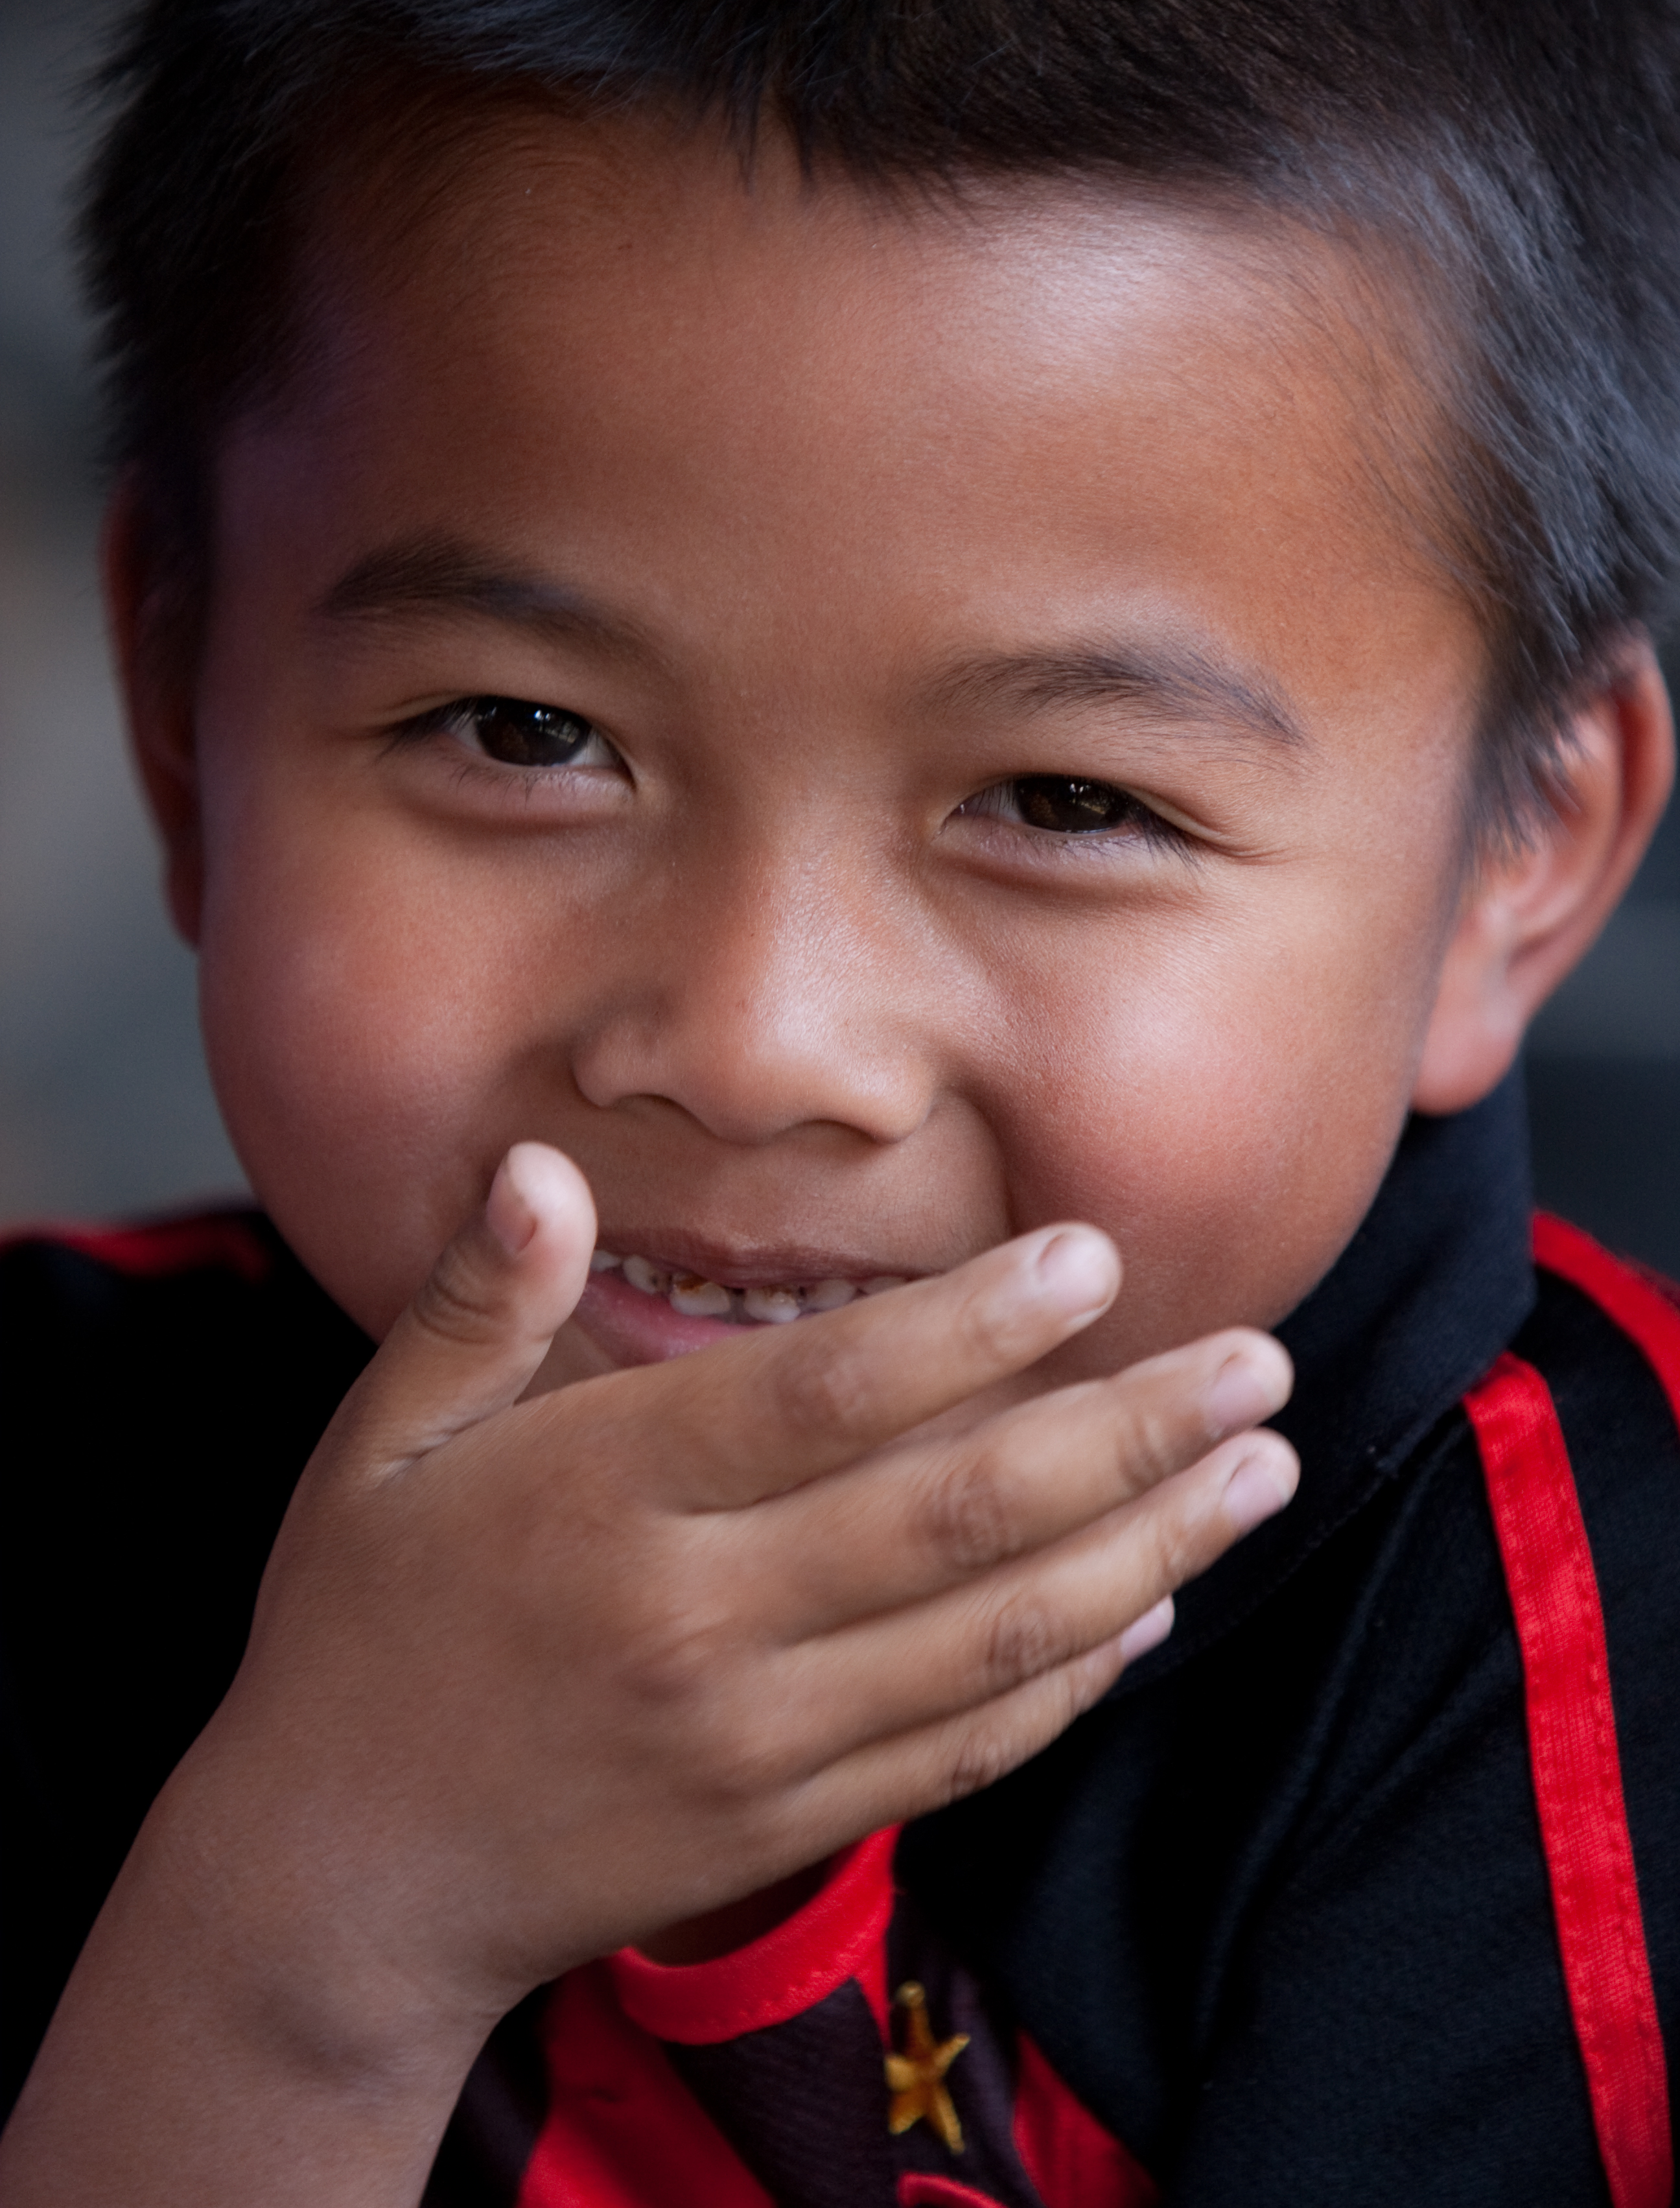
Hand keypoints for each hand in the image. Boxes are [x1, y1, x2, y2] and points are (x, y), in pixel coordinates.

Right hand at [2, 1144, 1294, 2203]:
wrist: (340, 1884)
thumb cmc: (362, 1631)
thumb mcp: (376, 1445)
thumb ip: (473, 1302)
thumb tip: (539, 1167)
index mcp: (604, 1499)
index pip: (827, 1397)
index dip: (973, 1325)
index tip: (1094, 1260)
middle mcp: (699, 1621)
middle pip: (959, 1517)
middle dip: (1129, 1434)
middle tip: (1257, 1366)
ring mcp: (755, 1740)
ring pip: (995, 1638)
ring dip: (1149, 1548)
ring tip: (1261, 1471)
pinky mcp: (786, 1824)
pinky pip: (963, 1748)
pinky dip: (1076, 1680)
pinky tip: (1157, 1606)